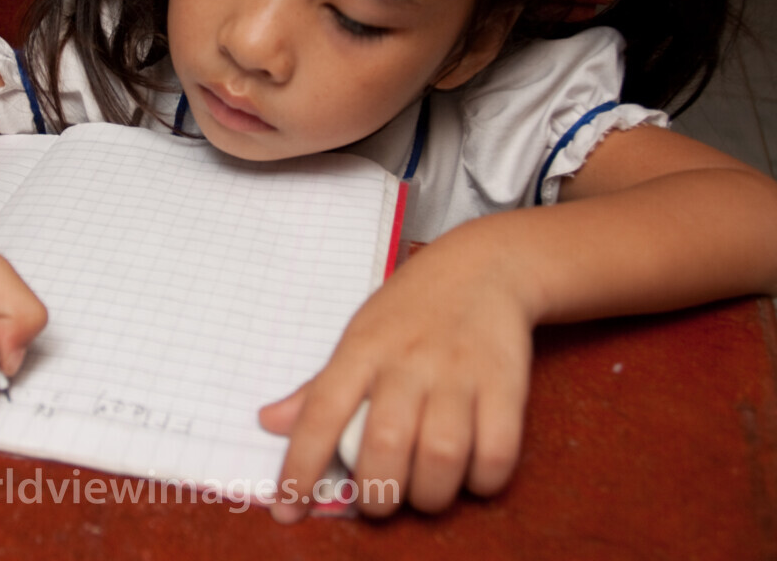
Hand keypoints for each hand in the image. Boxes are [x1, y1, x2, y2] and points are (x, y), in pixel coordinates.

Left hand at [259, 231, 533, 519]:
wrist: (484, 266)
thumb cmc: (411, 310)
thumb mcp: (359, 335)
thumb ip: (320, 387)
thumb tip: (269, 423)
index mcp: (362, 349)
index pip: (321, 413)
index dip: (300, 466)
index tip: (288, 509)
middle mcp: (408, 360)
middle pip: (385, 444)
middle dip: (377, 494)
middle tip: (379, 502)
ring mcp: (459, 371)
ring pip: (441, 455)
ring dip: (429, 493)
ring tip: (424, 492)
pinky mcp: (506, 383)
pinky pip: (496, 452)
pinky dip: (482, 480)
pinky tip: (470, 475)